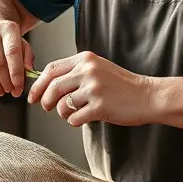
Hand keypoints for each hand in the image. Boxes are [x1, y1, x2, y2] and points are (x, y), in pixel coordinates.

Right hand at [0, 20, 33, 96]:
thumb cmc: (6, 39)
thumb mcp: (20, 42)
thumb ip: (27, 56)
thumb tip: (29, 71)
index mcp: (8, 28)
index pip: (12, 53)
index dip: (16, 73)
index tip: (19, 88)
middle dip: (6, 82)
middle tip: (11, 91)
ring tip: (1, 92)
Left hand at [27, 51, 160, 126]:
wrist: (148, 96)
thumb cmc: (122, 86)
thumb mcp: (98, 68)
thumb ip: (75, 72)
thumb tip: (46, 85)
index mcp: (85, 59)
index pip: (51, 69)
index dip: (38, 84)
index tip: (33, 96)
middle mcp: (88, 71)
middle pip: (52, 87)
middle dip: (45, 101)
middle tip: (47, 108)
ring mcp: (94, 88)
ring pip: (62, 105)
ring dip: (63, 113)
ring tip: (73, 113)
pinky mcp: (100, 106)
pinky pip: (74, 118)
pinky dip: (75, 122)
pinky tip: (85, 119)